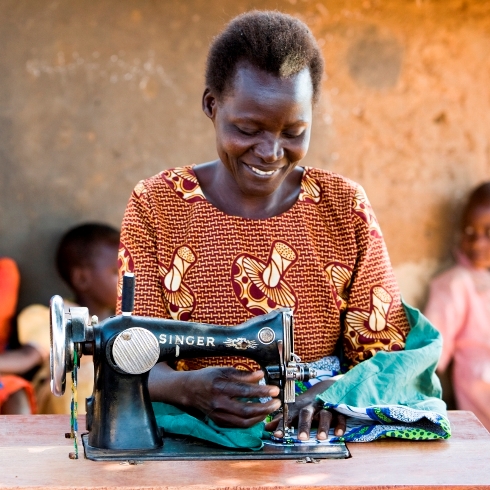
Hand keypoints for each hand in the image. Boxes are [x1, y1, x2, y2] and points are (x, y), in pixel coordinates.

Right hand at [149, 364, 280, 427]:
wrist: (189, 390)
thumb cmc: (207, 378)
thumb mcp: (223, 370)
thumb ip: (243, 374)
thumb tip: (261, 375)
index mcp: (220, 387)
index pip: (245, 391)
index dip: (262, 391)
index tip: (274, 390)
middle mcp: (219, 403)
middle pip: (246, 410)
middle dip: (265, 408)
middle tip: (277, 402)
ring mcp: (219, 415)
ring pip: (243, 422)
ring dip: (260, 416)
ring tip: (271, 409)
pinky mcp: (219, 422)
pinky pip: (238, 425)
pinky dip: (251, 421)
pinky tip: (259, 415)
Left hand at [264, 379, 345, 439]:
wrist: (327, 386)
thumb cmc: (308, 402)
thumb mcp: (295, 408)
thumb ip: (282, 419)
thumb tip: (266, 428)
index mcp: (299, 406)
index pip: (289, 415)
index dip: (283, 425)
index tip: (277, 434)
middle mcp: (312, 406)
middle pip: (307, 414)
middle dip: (304, 425)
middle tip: (301, 438)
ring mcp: (326, 407)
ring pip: (325, 415)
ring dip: (323, 426)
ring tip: (321, 437)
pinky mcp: (339, 410)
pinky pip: (340, 417)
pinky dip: (340, 425)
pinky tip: (338, 433)